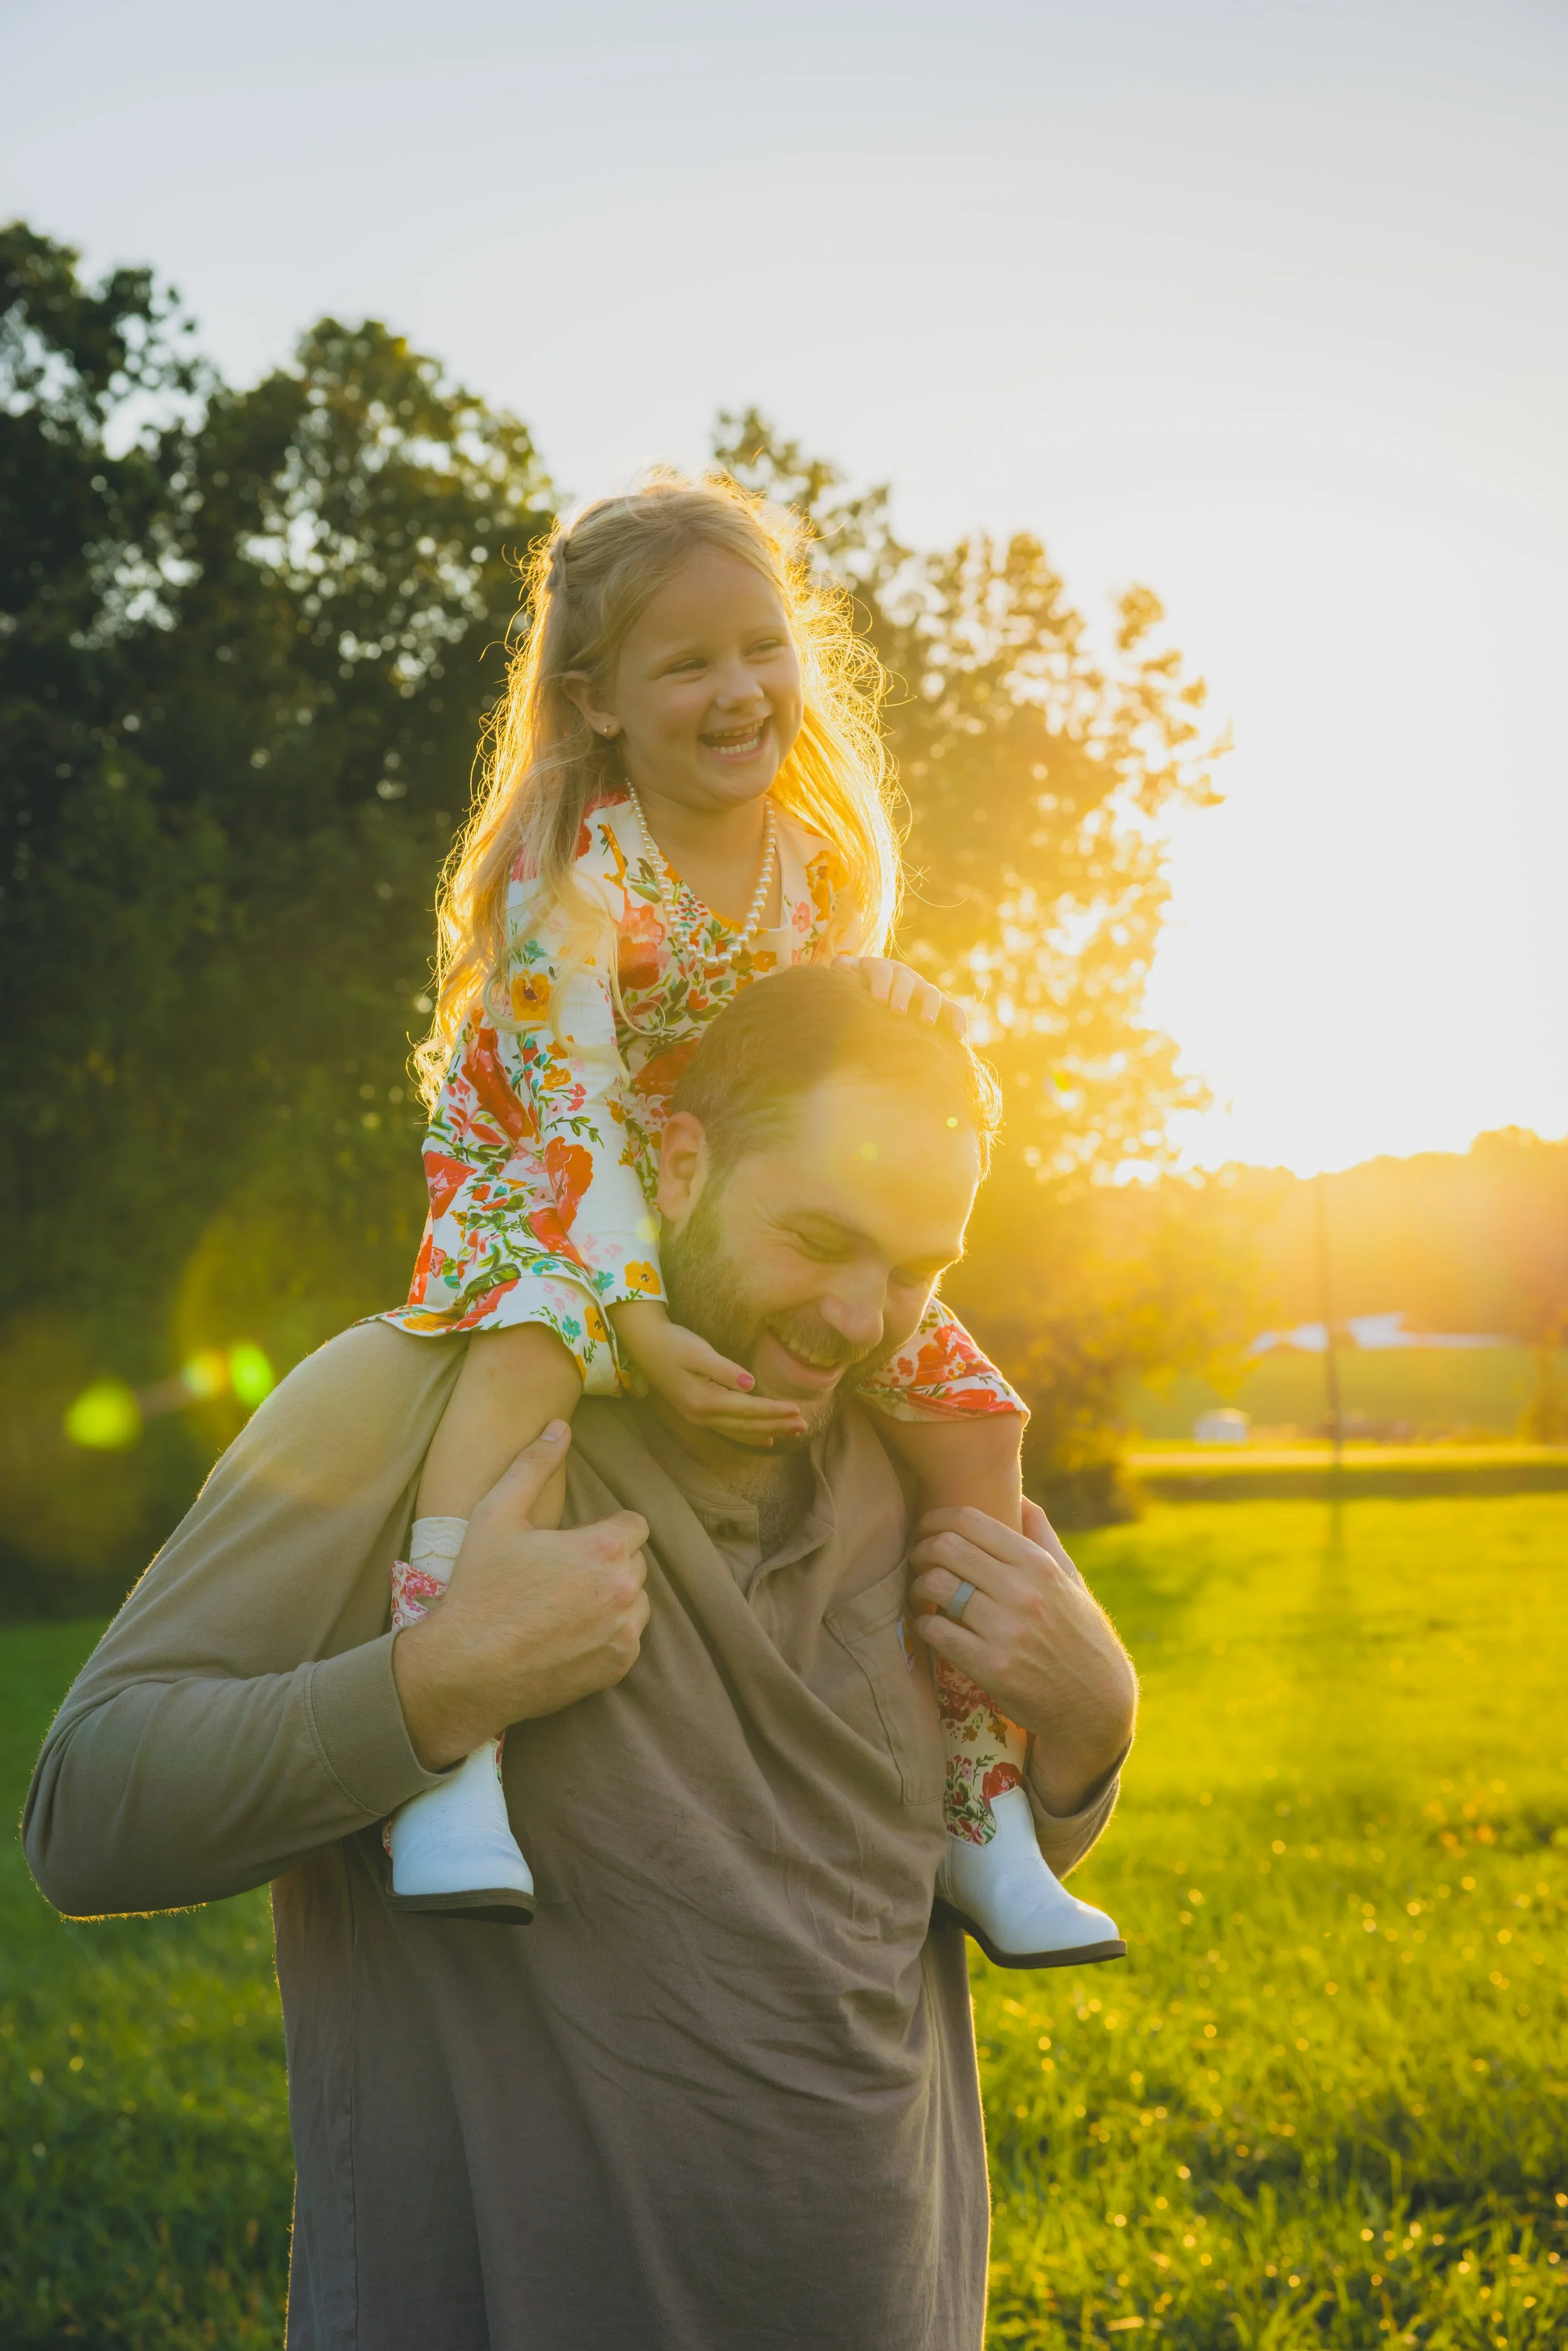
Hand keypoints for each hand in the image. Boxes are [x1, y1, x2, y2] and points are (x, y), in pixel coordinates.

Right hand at [392, 1423, 651, 1768]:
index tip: (572, 1544)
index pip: (634, 1524)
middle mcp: (626, 1589)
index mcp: (605, 1547)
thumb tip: (558, 1427)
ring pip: (637, 1600)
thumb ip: (533, 1465)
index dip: (603, 1530)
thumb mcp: (496, 1515)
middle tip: (560, 1574)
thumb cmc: (479, 1588)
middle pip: (635, 1561)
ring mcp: (625, 1632)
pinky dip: (608, 1633)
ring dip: (612, 1597)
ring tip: (565, 1604)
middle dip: (607, 1562)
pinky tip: (568, 1633)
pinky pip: (628, 1637)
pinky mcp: (620, 1665)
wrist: (466, 1669)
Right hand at [610, 1299, 807, 1445]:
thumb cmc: (673, 1343)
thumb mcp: (698, 1352)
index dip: (774, 1411)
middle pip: (747, 1425)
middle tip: (804, 1426)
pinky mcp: (698, 1413)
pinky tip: (765, 1439)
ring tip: (793, 1433)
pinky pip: (730, 1431)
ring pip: (740, 1431)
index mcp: (705, 1400)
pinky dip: (749, 1436)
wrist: (644, 1344)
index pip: (748, 1409)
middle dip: (776, 1425)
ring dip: (768, 1431)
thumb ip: (724, 1370)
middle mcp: (703, 1415)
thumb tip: (750, 1384)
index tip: (798, 1410)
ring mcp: (699, 1417)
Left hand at [834, 955, 967, 1034]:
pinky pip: (952, 1009)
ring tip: (926, 1024)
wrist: (878, 989)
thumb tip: (838, 965)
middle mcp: (904, 976)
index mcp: (881, 969)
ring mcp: (922, 990)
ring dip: (930, 1007)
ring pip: (931, 993)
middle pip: (906, 981)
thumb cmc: (859, 986)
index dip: (880, 984)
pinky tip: (959, 1035)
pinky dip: (957, 1019)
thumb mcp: (850, 974)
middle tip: (897, 1011)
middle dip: (902, 995)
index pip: (882, 972)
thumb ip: (844, 968)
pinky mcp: (938, 1004)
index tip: (878, 1000)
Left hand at [909, 1499, 1135, 1814]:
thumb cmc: (1080, 1634)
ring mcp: (1006, 1630)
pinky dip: (923, 1623)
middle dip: (921, 1549)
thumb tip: (1019, 1496)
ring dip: (918, 1585)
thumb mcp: (1071, 1581)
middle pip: (946, 1548)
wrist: (1095, 1704)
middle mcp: (1023, 1592)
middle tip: (918, 1559)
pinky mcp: (990, 1667)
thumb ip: (1043, 1536)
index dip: (935, 1518)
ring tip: (921, 1591)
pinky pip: (936, 1630)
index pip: (970, 1521)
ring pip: (936, 1586)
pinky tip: (930, 1624)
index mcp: (1039, 1565)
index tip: (927, 1528)